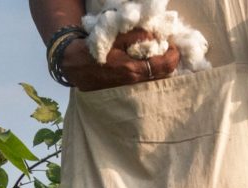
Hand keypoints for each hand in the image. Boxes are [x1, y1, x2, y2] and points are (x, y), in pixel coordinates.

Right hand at [62, 30, 180, 91]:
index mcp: (133, 70)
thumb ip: (137, 36)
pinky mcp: (123, 91)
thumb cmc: (93, 50)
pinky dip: (148, 73)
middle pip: (163, 75)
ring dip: (158, 68)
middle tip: (167, 49)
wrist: (73, 66)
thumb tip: (155, 38)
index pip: (165, 66)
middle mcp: (133, 83)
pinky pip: (143, 83)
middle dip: (168, 61)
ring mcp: (129, 90)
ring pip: (153, 80)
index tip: (174, 45)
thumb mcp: (114, 38)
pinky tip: (144, 63)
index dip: (174, 55)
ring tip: (156, 55)